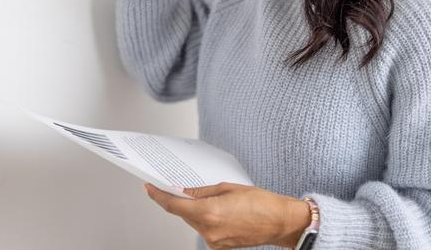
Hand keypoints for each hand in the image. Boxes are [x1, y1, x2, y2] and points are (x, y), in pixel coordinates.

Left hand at [143, 181, 311, 248]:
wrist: (280, 222)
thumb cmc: (261, 202)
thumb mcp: (227, 188)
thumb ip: (202, 192)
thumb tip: (183, 191)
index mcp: (210, 213)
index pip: (174, 206)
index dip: (159, 196)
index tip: (150, 187)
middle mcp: (209, 230)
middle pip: (183, 214)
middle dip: (178, 200)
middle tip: (173, 187)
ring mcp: (214, 241)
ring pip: (193, 222)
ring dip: (192, 210)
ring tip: (201, 197)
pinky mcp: (220, 246)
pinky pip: (204, 229)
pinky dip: (203, 218)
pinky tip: (212, 209)